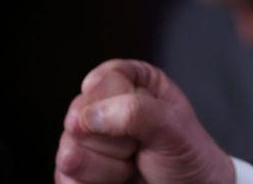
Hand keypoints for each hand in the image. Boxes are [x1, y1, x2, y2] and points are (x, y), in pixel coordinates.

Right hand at [55, 59, 234, 183]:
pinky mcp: (76, 171)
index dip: (122, 104)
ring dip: (107, 168)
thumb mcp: (174, 127)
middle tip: (140, 148)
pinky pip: (64, 179)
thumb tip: (88, 116)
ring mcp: (87, 140)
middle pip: (78, 116)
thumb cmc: (188, 157)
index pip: (103, 79)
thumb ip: (137, 112)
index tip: (147, 120)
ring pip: (69, 150)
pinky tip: (117, 182)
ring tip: (131, 165)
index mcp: (132, 81)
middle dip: (114, 141)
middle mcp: (104, 105)